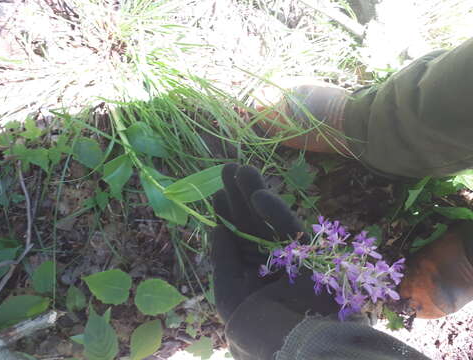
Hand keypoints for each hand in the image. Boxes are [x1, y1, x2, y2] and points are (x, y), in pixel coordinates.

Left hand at [211, 163, 337, 321]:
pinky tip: (259, 195)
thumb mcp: (228, 290)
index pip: (237, 236)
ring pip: (270, 220)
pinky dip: (275, 213)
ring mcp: (289, 256)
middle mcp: (269, 260)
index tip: (218, 192)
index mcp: (251, 271)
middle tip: (229, 168)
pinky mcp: (308, 255)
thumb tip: (217, 226)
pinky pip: (290, 230)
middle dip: (240, 195)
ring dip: (256, 193)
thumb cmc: (254, 325)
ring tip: (241, 169)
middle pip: (252, 222)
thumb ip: (223, 256)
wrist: (294, 347)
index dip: (227, 213)